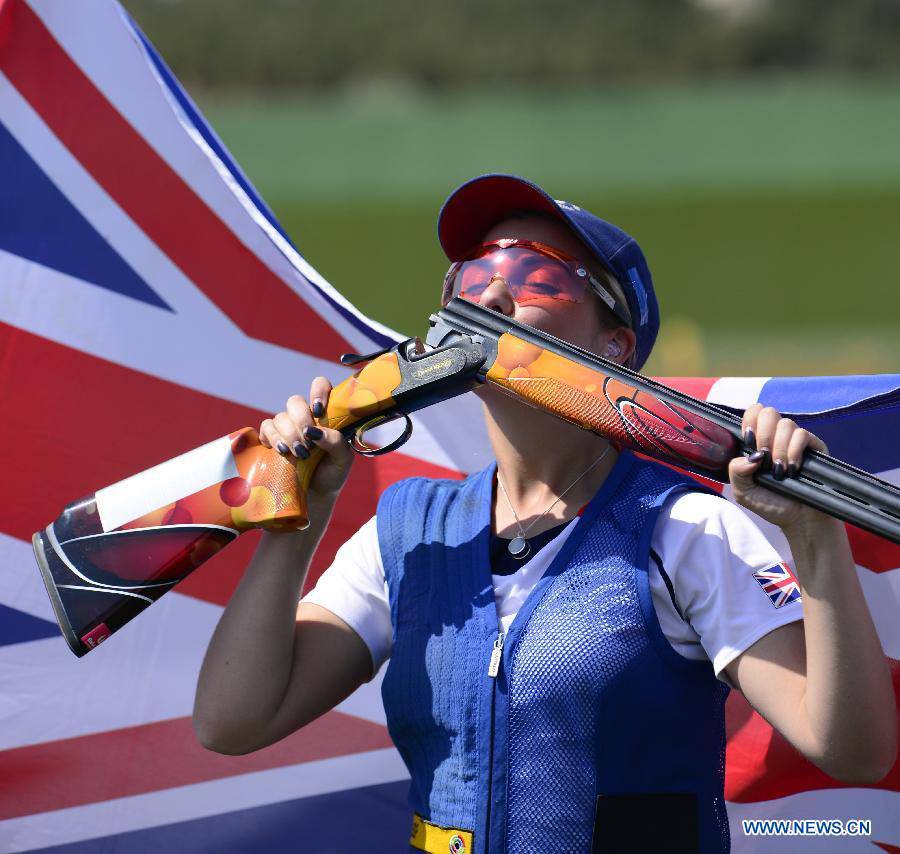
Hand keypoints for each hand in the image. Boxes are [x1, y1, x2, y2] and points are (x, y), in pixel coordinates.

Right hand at [258, 376, 354, 519]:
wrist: (314, 496)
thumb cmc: (332, 473)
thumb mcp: (343, 459)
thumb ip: (337, 441)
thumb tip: (315, 431)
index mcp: (325, 415)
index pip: (320, 386)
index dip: (317, 391)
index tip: (319, 411)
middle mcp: (304, 418)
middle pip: (295, 401)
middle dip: (300, 420)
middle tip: (309, 441)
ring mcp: (286, 427)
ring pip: (280, 416)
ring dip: (289, 435)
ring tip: (300, 454)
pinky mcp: (270, 438)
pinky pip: (266, 427)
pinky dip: (273, 438)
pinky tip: (282, 452)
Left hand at [729, 403, 832, 534]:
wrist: (798, 519)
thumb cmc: (771, 504)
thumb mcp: (743, 492)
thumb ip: (736, 471)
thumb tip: (750, 455)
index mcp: (757, 442)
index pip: (753, 414)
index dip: (749, 421)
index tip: (750, 442)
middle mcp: (776, 437)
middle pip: (768, 412)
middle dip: (763, 435)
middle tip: (764, 457)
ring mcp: (795, 441)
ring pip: (786, 424)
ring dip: (779, 448)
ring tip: (780, 471)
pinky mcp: (814, 447)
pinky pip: (802, 434)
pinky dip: (794, 451)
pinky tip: (792, 468)